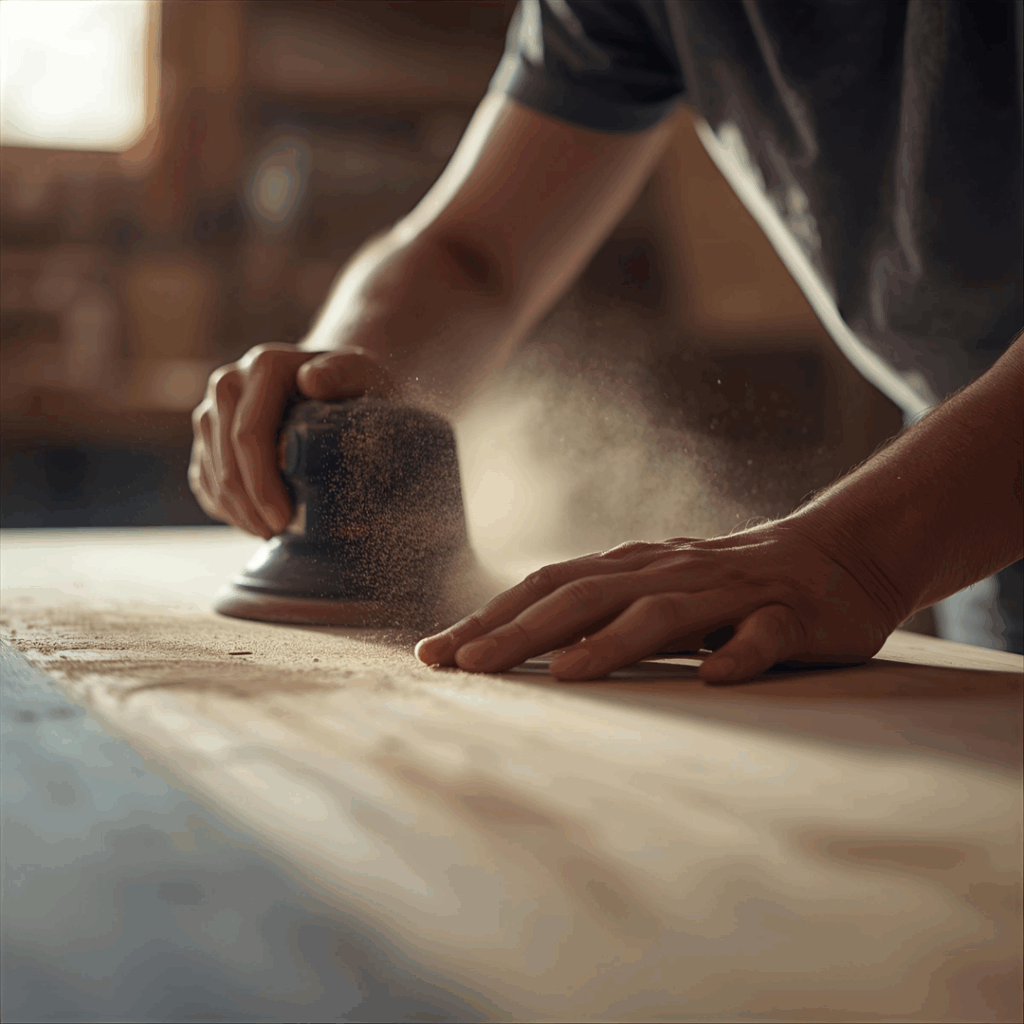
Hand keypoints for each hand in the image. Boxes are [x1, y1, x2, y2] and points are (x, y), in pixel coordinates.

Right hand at [189, 344, 393, 537]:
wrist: (334, 378)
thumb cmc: (355, 383)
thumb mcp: (362, 373)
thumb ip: (344, 372)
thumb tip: (311, 381)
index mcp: (265, 366)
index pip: (249, 434)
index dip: (261, 484)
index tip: (283, 518)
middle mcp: (230, 382)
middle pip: (224, 458)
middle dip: (247, 505)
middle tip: (275, 534)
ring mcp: (213, 407)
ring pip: (210, 470)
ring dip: (235, 510)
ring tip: (267, 533)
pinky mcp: (207, 431)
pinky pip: (203, 476)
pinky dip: (224, 505)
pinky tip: (250, 522)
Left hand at [414, 522, 903, 681]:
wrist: (837, 556)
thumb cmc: (730, 584)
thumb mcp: (656, 592)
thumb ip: (600, 611)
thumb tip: (521, 644)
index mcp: (632, 568)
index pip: (547, 587)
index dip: (490, 617)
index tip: (434, 655)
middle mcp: (669, 572)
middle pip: (586, 597)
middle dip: (522, 631)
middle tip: (467, 666)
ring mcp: (729, 591)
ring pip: (664, 613)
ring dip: (612, 641)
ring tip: (564, 672)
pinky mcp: (788, 614)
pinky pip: (763, 635)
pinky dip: (738, 652)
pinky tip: (716, 674)